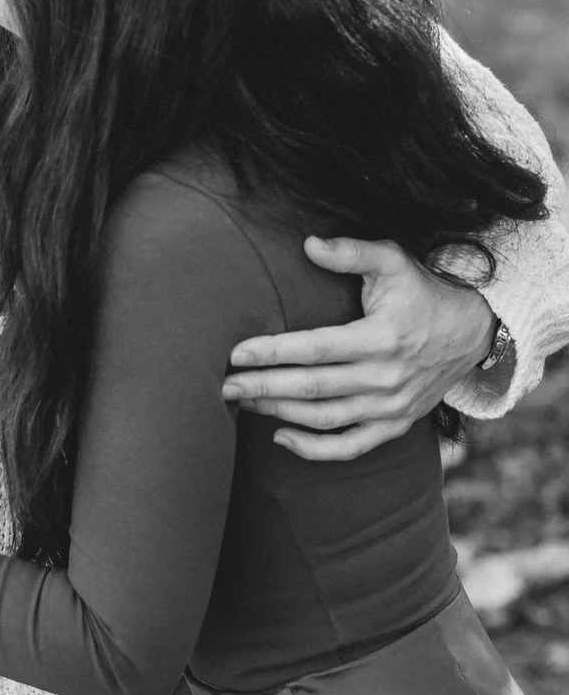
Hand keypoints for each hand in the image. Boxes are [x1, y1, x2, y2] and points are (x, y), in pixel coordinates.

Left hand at [221, 236, 494, 461]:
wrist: (472, 331)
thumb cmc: (422, 291)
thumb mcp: (393, 261)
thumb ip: (352, 252)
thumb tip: (308, 244)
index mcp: (382, 338)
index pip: (315, 349)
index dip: (273, 353)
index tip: (235, 353)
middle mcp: (386, 378)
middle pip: (311, 388)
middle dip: (262, 386)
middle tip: (222, 385)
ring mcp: (392, 407)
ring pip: (324, 418)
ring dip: (278, 412)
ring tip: (241, 400)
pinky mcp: (396, 425)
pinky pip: (351, 448)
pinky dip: (314, 450)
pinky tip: (280, 438)